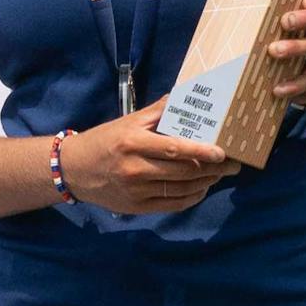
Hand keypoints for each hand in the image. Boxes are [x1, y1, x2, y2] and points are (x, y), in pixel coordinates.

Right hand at [62, 110, 233, 213]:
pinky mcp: (136, 208)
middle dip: (213, 169)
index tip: (223, 152)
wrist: (73, 170)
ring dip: (205, 183)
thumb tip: (185, 98)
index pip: (174, 149)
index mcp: (133, 143)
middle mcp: (134, 169)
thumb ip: (157, 112)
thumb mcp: (127, 122)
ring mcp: (135, 191)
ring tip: (219, 174)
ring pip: (181, 190)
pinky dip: (192, 198)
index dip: (202, 152)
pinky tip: (201, 189)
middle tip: (231, 165)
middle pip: (183, 172)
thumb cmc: (103, 141)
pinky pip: (172, 205)